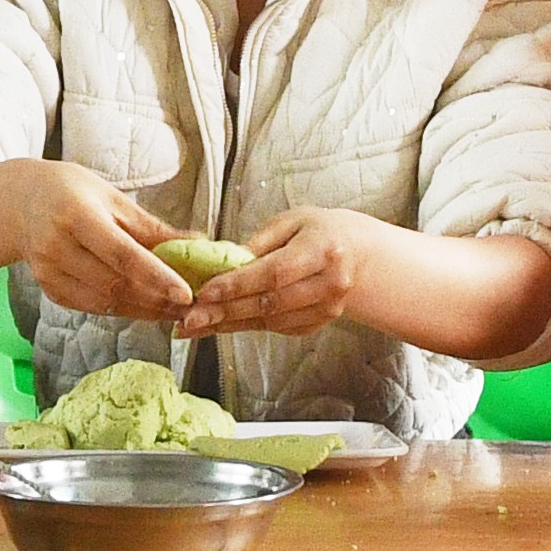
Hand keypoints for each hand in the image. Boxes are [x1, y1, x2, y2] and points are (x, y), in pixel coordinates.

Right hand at [11, 162, 190, 323]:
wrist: (21, 202)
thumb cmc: (72, 192)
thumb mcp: (112, 198)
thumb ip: (152, 227)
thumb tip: (198, 244)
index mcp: (76, 214)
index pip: (122, 253)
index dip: (156, 276)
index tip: (185, 293)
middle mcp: (57, 246)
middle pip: (115, 283)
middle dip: (157, 299)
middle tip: (192, 305)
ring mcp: (48, 271)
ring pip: (105, 302)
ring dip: (144, 310)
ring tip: (174, 310)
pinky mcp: (49, 289)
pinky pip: (92, 307)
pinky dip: (123, 309)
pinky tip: (145, 307)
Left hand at [175, 209, 373, 340]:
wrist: (361, 255)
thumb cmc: (322, 232)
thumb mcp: (293, 222)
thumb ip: (259, 243)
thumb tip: (222, 262)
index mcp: (323, 251)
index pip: (273, 274)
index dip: (237, 286)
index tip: (205, 292)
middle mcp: (329, 284)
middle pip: (269, 303)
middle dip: (224, 312)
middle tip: (189, 319)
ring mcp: (327, 309)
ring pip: (270, 321)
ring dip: (230, 324)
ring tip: (196, 325)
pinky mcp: (319, 323)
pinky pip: (277, 328)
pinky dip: (247, 326)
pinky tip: (221, 324)